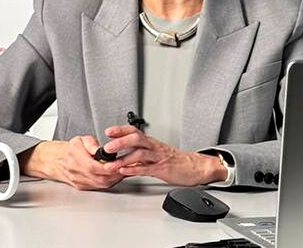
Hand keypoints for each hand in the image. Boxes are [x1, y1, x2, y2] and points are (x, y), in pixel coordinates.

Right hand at [19, 136, 124, 190]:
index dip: (108, 167)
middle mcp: (76, 172)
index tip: (119, 163)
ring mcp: (79, 181)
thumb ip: (91, 143)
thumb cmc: (69, 150)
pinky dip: (108, 182)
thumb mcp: (80, 140)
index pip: (94, 166)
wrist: (56, 161)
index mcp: (75, 158)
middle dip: (115, 174)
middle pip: (100, 178)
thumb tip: (99, 149)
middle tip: (125, 167)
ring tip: (121, 171)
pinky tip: (113, 176)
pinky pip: (98, 187)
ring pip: (100, 185)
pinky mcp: (82, 187)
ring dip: (113, 179)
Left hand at [100, 125, 226, 185]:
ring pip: (139, 153)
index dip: (121, 130)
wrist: (196, 167)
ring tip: (111, 164)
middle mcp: (154, 147)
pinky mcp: (163, 169)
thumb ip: (140, 154)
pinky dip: (134, 169)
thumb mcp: (157, 154)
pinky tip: (124, 171)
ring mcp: (158, 158)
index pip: (134, 131)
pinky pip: (146, 168)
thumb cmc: (177, 161)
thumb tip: (124, 157)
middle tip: (107, 147)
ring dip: (123, 158)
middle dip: (120, 142)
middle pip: (136, 138)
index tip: (108, 131)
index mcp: (152, 142)